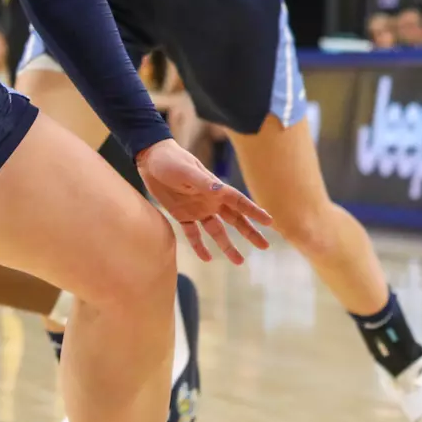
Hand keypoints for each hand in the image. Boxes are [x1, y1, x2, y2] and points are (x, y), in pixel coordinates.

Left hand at [136, 140, 272, 262]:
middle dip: (250, 232)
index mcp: (215, 189)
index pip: (240, 203)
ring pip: (217, 231)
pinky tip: (206, 258)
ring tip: (239, 261)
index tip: (269, 222)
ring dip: (227, 245)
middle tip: (265, 245)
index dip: (255, 212)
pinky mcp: (182, 215)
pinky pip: (194, 234)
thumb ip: (203, 182)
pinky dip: (199, 246)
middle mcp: (211, 201)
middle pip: (235, 220)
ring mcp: (198, 209)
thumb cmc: (171, 161)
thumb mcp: (187, 171)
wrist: (151, 160)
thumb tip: (221, 190)